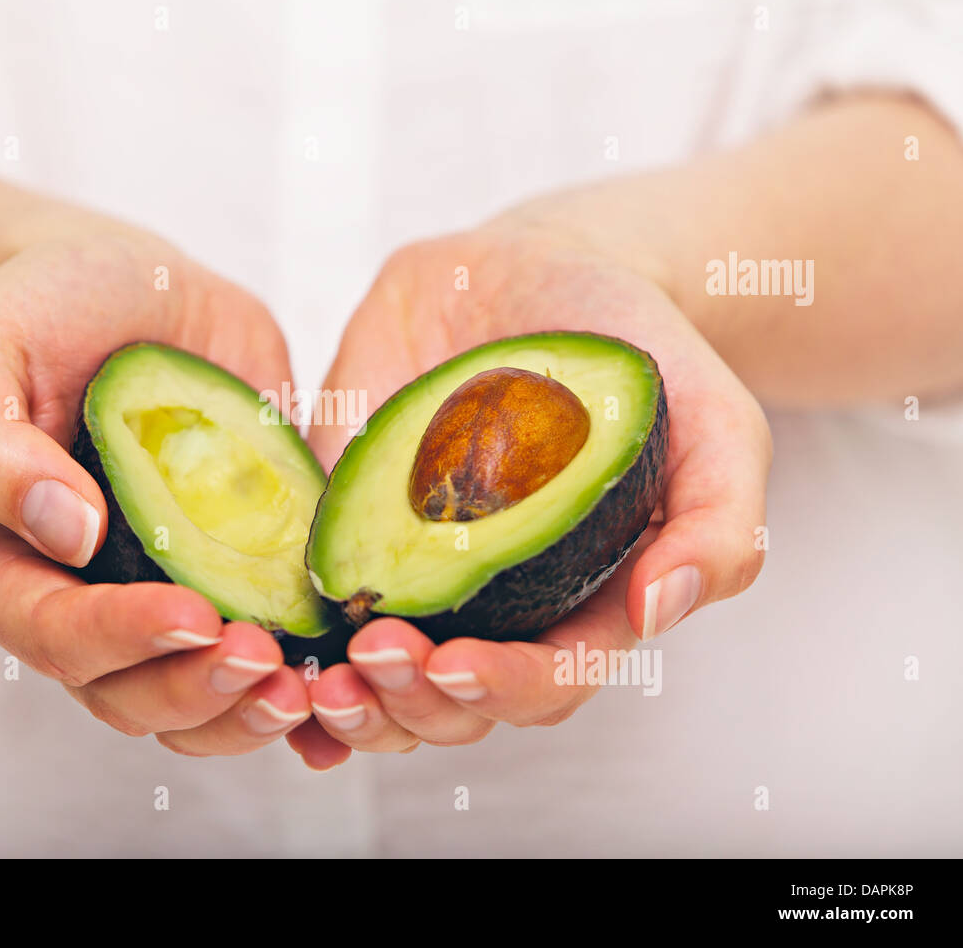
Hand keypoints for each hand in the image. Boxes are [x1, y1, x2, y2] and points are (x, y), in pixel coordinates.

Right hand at [0, 220, 336, 758]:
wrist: (123, 292)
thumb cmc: (36, 309)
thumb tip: (64, 531)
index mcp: (2, 567)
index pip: (55, 635)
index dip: (124, 638)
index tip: (196, 615)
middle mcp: (76, 604)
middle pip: (129, 694)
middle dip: (199, 689)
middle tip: (270, 660)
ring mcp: (154, 602)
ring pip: (191, 705)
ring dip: (249, 710)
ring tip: (310, 682)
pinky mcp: (226, 583)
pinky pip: (254, 667)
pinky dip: (293, 694)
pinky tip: (342, 684)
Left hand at [300, 223, 770, 753]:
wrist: (540, 270)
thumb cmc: (636, 355)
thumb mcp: (716, 426)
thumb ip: (719, 524)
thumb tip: (656, 610)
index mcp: (576, 604)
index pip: (541, 686)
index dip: (498, 691)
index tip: (452, 663)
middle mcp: (490, 606)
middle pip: (447, 707)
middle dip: (407, 703)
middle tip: (374, 658)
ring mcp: (413, 571)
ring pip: (373, 681)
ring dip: (343, 698)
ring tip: (313, 674)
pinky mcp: (348, 524)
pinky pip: (310, 602)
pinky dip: (283, 652)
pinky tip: (258, 656)